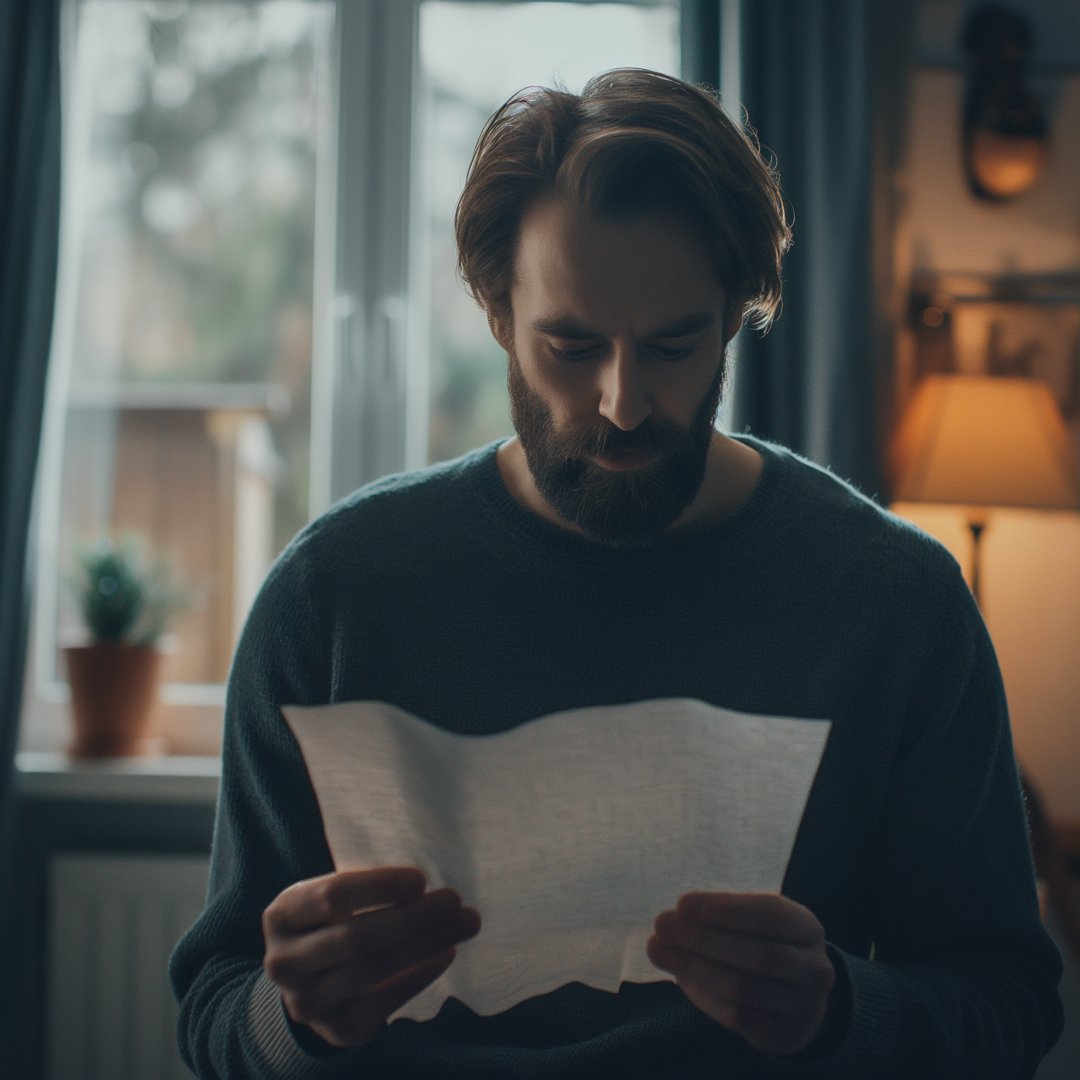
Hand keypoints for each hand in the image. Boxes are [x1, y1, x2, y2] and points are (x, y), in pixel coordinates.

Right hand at [262, 867, 480, 1048]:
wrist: (308, 981)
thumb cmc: (331, 921)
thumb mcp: (328, 896)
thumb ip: (364, 886)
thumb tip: (424, 882)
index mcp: (281, 915)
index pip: (332, 896)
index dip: (379, 887)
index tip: (421, 879)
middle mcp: (284, 962)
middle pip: (357, 937)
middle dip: (413, 917)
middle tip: (454, 901)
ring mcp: (307, 1001)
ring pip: (373, 970)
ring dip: (426, 944)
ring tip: (464, 923)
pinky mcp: (336, 1029)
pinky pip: (384, 1002)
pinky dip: (420, 976)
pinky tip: (445, 953)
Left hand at [647, 892, 836, 1055]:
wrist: (799, 1000)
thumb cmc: (765, 945)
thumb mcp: (755, 924)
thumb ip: (720, 919)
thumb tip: (673, 920)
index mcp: (808, 928)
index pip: (769, 914)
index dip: (724, 909)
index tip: (682, 903)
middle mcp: (815, 968)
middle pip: (755, 954)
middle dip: (701, 938)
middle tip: (661, 925)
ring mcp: (806, 1006)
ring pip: (742, 988)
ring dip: (693, 967)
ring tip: (659, 950)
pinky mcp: (786, 1035)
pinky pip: (738, 1017)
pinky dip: (704, 996)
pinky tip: (681, 978)